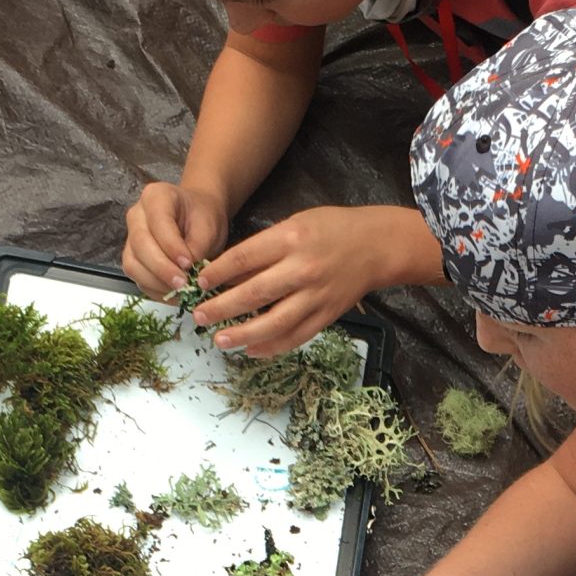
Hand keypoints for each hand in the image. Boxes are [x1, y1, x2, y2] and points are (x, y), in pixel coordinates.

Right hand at [122, 180, 228, 297]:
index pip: (158, 223)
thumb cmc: (203, 217)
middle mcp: (136, 215)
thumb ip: (198, 247)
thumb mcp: (209, 227)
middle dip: (162, 268)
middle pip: (140, 245)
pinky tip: (174, 295)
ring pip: (133, 264)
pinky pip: (137, 277)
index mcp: (155, 196)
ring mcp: (130, 238)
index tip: (189, 264)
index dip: (171, 246)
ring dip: (156, 282)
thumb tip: (189, 274)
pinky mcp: (133, 258)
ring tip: (180, 291)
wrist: (197, 218)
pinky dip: (155, 290)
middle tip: (183, 284)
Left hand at [195, 206, 408, 354]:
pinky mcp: (327, 315)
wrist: (376, 246)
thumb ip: (264, 249)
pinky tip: (252, 350)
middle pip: (253, 294)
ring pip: (274, 322)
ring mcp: (316, 295)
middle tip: (199, 316)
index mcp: (290, 239)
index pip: (244, 259)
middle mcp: (302, 269)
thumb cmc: (332, 229)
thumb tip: (227, 274)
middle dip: (222, 308)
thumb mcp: (294, 224)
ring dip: (243, 334)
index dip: (218, 273)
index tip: (201, 283)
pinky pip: (296, 336)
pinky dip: (272, 346)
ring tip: (220, 340)